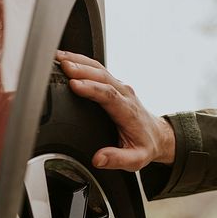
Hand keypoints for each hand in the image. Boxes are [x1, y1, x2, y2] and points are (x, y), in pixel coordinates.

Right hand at [56, 51, 175, 170]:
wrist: (157, 135)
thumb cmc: (144, 145)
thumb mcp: (136, 159)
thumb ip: (117, 159)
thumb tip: (98, 159)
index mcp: (127, 111)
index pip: (109, 95)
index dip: (91, 88)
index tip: (75, 84)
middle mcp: (124, 94)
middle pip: (102, 76)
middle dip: (82, 69)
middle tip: (63, 66)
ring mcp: (119, 87)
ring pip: (99, 68)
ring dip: (79, 61)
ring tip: (59, 58)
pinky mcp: (114, 84)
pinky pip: (97, 69)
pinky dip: (81, 62)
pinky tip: (67, 60)